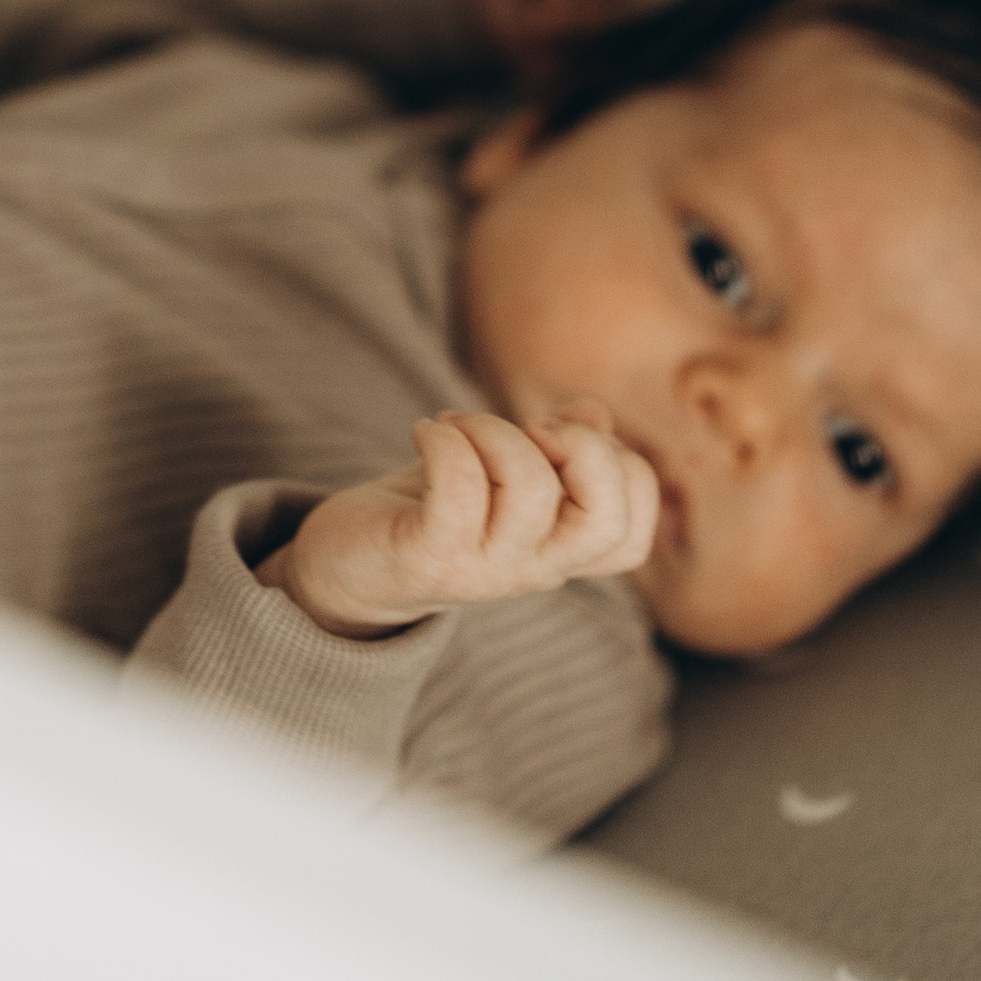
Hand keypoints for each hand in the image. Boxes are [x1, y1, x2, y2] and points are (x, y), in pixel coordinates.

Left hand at [257, 404, 660, 636]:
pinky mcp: (430, 556)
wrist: (347, 566)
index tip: (558, 434)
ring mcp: (484, 568)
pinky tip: (425, 432)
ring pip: (530, 487)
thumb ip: (558, 448)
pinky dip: (444, 439)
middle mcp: (533, 568)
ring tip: (455, 426)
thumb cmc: (436, 508)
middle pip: (608, 521)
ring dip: (491, 429)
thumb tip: (596, 412)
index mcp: (558, 551)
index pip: (632, 533)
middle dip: (583, 448)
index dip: (618, 466)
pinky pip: (459, 487)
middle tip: (530, 429)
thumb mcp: (504, 473)